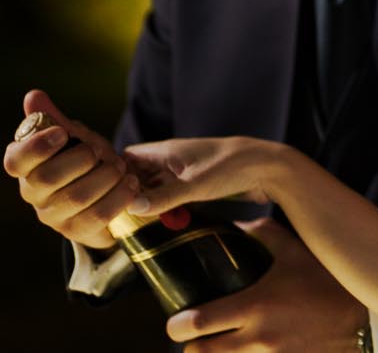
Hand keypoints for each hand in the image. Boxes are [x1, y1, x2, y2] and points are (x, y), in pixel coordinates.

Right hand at [1, 88, 139, 251]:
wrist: (106, 192)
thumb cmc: (82, 159)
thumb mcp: (72, 136)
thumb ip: (53, 117)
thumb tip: (33, 95)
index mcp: (25, 167)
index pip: (15, 161)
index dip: (36, 147)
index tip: (61, 133)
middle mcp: (33, 194)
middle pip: (48, 178)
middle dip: (81, 159)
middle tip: (101, 151)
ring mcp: (53, 216)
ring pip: (77, 196)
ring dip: (106, 177)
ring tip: (121, 167)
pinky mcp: (77, 232)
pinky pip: (98, 215)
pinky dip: (119, 196)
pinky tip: (130, 184)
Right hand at [123, 135, 282, 214]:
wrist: (271, 169)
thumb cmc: (233, 167)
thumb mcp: (195, 185)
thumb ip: (164, 197)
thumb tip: (131, 208)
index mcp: (167, 151)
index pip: (129, 157)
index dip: (116, 173)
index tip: (106, 195)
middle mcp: (173, 160)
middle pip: (140, 175)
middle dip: (130, 194)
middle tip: (117, 218)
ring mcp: (186, 173)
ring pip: (157, 188)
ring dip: (149, 204)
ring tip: (136, 226)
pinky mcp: (199, 185)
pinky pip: (173, 196)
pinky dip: (166, 208)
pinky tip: (163, 224)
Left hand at [162, 218, 366, 349]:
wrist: (365, 322)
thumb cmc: (329, 284)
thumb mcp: (298, 252)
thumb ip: (266, 235)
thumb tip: (241, 225)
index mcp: (255, 306)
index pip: (198, 324)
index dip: (177, 325)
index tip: (174, 321)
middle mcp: (256, 338)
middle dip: (193, 346)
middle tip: (195, 336)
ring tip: (220, 344)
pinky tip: (247, 351)